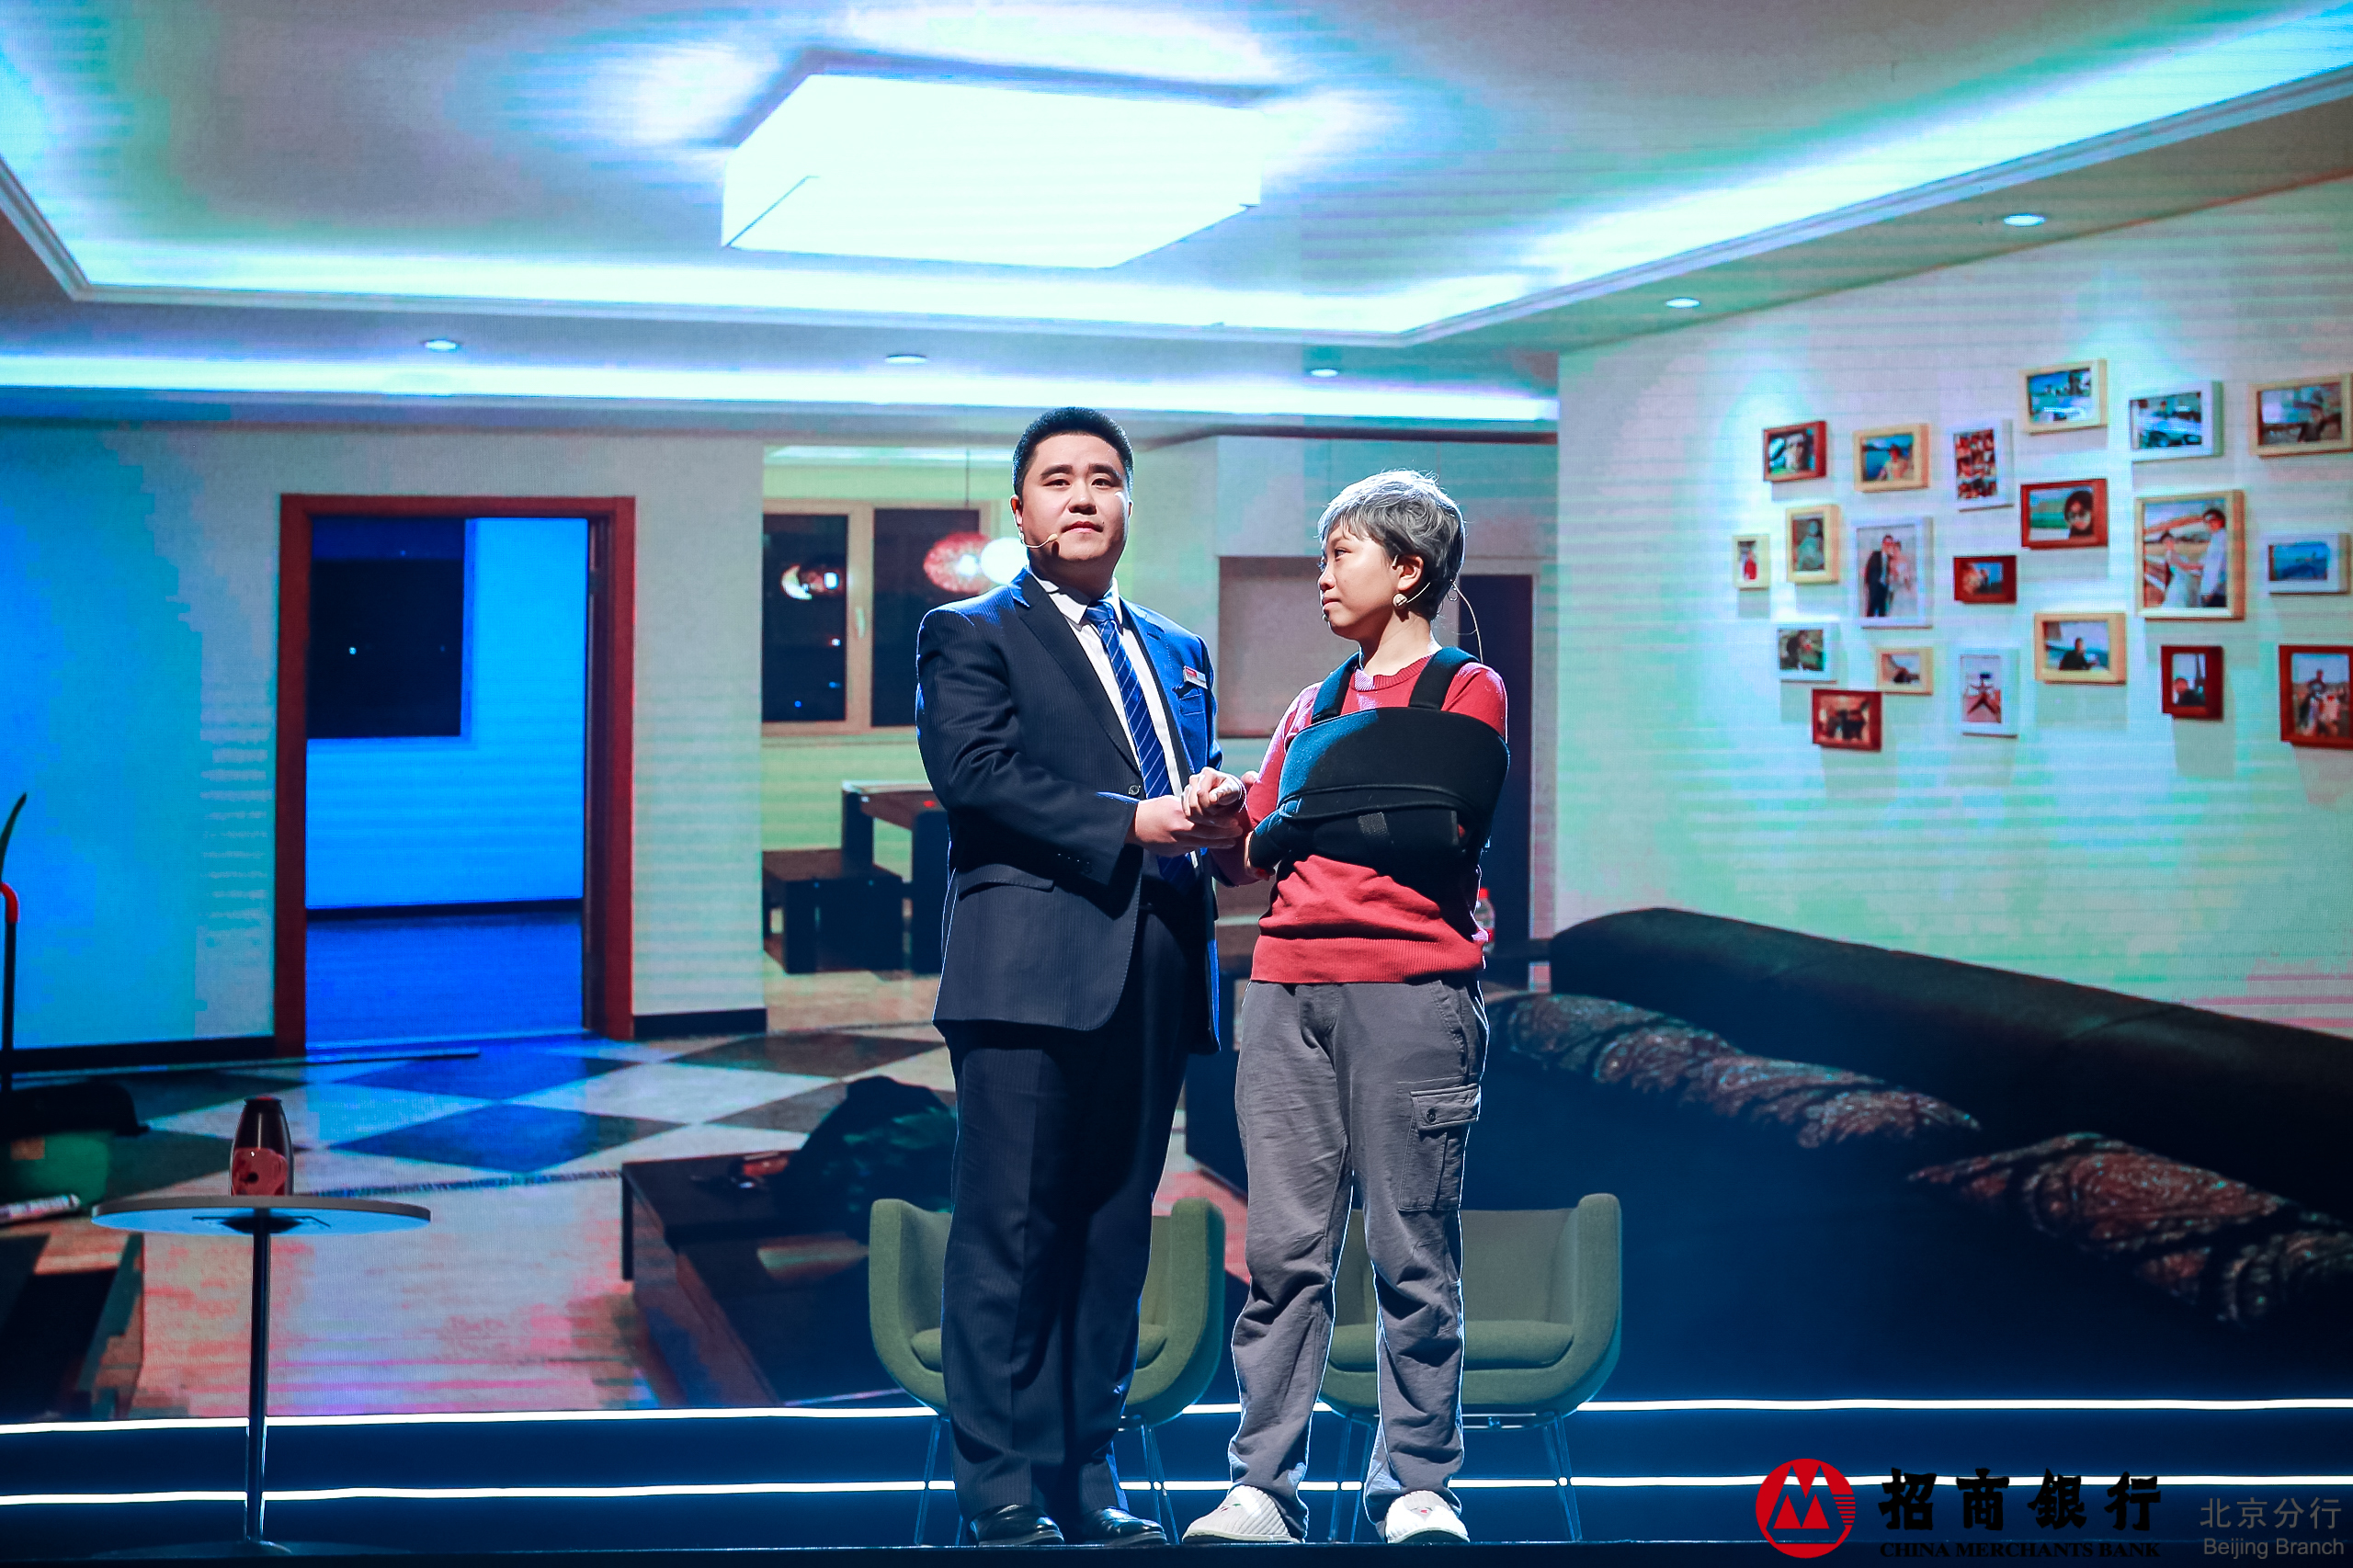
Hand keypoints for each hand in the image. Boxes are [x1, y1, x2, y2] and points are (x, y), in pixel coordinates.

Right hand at [1129, 795, 1245, 848]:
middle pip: (1207, 835)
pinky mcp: (1173, 852)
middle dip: (1225, 836)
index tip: (1234, 823)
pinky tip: (1211, 845)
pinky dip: (1201, 846)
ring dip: (1218, 844)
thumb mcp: (1172, 802)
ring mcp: (1176, 844)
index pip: (1206, 821)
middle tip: (1238, 833)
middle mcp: (1179, 831)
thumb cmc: (1154, 810)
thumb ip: (1189, 809)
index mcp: (1180, 815)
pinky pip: (1191, 849)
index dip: (1222, 824)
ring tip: (1230, 843)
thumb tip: (1206, 810)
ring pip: (1202, 845)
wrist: (1133, 825)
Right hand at [1181, 767, 1246, 822]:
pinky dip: (1198, 820)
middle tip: (1220, 817)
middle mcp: (1195, 779)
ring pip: (1190, 811)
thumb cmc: (1232, 791)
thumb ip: (1223, 793)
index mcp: (1207, 773)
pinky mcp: (1185, 798)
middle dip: (1208, 814)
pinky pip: (1187, 814)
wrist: (1228, 795)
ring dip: (1204, 819)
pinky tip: (1209, 819)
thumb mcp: (1233, 790)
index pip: (1201, 793)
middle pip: (1194, 804)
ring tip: (1217, 819)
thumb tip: (1212, 798)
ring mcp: (1188, 788)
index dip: (1210, 805)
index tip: (1222, 811)